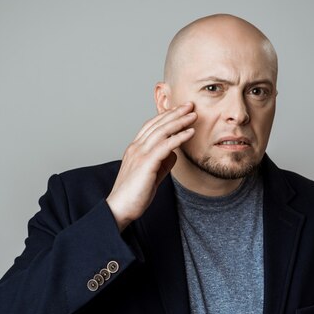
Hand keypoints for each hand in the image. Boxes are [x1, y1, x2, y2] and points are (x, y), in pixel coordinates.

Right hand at [106, 103, 196, 230]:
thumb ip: (162, 163)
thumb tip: (174, 153)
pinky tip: (190, 132)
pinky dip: (179, 137)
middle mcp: (136, 147)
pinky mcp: (146, 163)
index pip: (151, 126)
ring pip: (162, 131)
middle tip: (189, 105)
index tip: (180, 110)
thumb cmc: (134, 195)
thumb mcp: (152, 174)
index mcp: (135, 149)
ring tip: (193, 114)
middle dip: (175, 113)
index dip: (166, 116)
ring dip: (179, 121)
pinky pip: (166, 146)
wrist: (120, 208)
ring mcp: (140, 154)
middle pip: (157, 124)